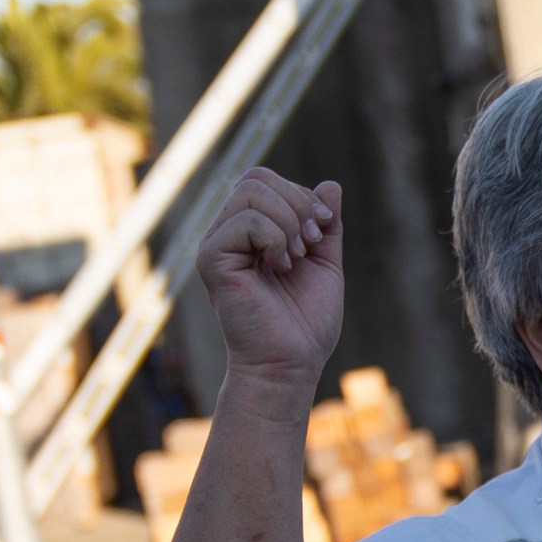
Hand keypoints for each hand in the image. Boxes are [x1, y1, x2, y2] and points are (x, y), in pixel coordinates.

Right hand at [195, 169, 344, 396]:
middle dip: (297, 202)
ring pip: (250, 191)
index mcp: (249, 233)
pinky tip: (279, 266)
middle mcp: (227, 234)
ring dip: (288, 220)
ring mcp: (216, 245)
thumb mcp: (325, 264)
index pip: (267, 182)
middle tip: (310, 242)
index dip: (302, 195)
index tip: (323, 227)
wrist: (290, 364)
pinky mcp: (211, 260)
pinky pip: (245, 220)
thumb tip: (329, 184)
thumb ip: (326, 225)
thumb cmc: (305, 323)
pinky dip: (275, 238)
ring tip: (295, 257)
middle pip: (256, 177)